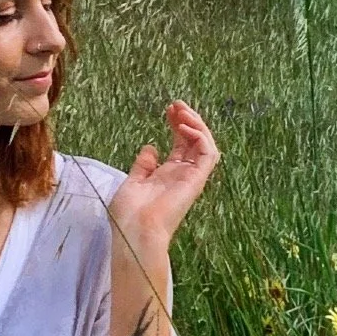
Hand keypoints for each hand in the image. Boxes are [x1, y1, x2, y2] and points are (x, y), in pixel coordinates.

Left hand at [108, 101, 219, 266]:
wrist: (134, 231)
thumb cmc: (128, 214)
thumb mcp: (132, 182)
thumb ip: (143, 165)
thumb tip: (150, 147)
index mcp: (167, 176)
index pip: (180, 145)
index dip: (176, 125)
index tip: (168, 110)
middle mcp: (182, 175)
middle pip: (194, 141)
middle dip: (187, 119)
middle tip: (176, 104)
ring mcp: (190, 178)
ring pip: (205, 145)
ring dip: (197, 125)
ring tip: (182, 111)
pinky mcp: (196, 180)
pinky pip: (208, 154)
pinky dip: (200, 137)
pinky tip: (185, 127)